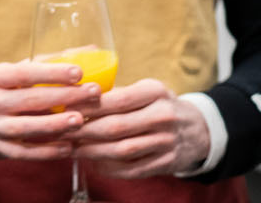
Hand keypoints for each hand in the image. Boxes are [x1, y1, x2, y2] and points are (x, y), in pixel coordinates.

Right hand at [0, 60, 102, 168]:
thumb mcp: (12, 73)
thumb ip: (48, 62)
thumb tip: (91, 51)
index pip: (25, 74)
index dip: (52, 73)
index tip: (79, 72)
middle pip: (30, 100)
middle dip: (64, 96)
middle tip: (93, 93)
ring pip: (25, 128)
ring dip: (54, 125)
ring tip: (80, 120)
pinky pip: (23, 153)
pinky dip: (46, 152)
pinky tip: (68, 147)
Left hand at [69, 79, 210, 178]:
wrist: (198, 129)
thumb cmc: (161, 107)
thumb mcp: (148, 91)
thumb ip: (119, 94)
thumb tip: (79, 97)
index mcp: (157, 92)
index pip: (118, 100)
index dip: (89, 106)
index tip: (66, 108)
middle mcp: (163, 116)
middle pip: (116, 127)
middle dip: (84, 131)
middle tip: (62, 132)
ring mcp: (166, 141)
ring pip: (121, 151)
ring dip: (92, 152)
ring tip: (73, 149)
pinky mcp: (165, 163)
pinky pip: (130, 169)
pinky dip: (107, 168)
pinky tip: (93, 162)